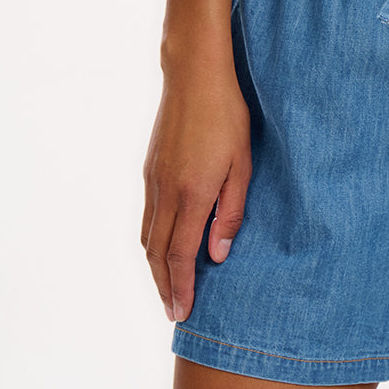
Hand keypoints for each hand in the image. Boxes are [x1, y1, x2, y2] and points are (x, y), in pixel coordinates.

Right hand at [141, 67, 251, 323]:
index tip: (182, 312)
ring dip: (155, 267)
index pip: (181, 255)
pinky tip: (162, 245)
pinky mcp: (149, 170)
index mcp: (193, 193)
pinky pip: (147, 217)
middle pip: (158, 254)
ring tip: (167, 286)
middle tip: (173, 311)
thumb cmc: (226, 115)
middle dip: (164, 287)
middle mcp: (166, 192)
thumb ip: (231, 212)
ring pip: (148, 237)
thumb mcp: (242, 163)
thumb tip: (218, 255)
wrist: (193, 76)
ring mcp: (153, 181)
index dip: (181, 287)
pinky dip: (152, 241)